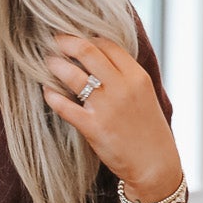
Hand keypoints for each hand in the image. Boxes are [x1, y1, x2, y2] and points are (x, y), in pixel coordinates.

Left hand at [41, 32, 182, 197]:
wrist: (155, 165)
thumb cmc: (148, 131)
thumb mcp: (144, 95)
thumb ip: (125, 76)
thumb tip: (101, 59)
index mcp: (137, 76)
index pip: (107, 44)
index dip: (87, 37)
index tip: (74, 38)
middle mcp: (123, 87)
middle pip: (87, 51)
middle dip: (66, 42)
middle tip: (54, 41)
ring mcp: (107, 107)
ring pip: (73, 75)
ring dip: (55, 65)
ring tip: (47, 62)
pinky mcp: (94, 127)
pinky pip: (65, 106)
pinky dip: (52, 95)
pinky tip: (47, 91)